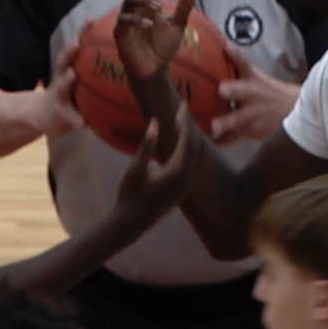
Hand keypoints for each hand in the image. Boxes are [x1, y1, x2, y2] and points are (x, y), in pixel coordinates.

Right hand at [35, 24, 88, 135]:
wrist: (43, 114)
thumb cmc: (68, 91)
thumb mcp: (79, 76)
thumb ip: (93, 65)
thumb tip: (120, 50)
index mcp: (70, 65)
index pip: (76, 44)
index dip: (82, 31)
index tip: (90, 18)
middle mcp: (61, 76)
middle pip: (64, 59)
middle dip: (69, 51)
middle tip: (77, 43)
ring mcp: (57, 95)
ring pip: (60, 85)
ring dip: (65, 80)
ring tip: (71, 75)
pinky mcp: (59, 113)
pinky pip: (69, 117)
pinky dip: (76, 119)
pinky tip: (84, 123)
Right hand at [113, 107, 198, 224]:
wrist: (131, 224)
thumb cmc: (129, 196)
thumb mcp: (135, 169)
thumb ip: (147, 145)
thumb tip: (155, 122)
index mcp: (176, 173)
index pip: (187, 140)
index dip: (186, 120)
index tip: (183, 104)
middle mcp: (187, 179)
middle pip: (196, 145)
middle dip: (190, 125)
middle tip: (183, 108)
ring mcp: (187, 186)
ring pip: (198, 155)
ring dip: (192, 136)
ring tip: (183, 120)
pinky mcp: (184, 189)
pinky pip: (195, 164)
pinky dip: (191, 149)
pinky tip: (182, 139)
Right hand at [114, 0, 198, 81]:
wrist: (154, 68)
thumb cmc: (163, 46)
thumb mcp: (178, 24)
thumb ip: (184, 6)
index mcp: (147, 3)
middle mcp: (135, 8)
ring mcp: (126, 19)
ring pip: (128, 0)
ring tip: (159, 6)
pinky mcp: (120, 32)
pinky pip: (124, 20)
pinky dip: (136, 20)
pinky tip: (149, 24)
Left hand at [210, 46, 300, 146]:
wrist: (293, 111)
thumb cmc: (268, 92)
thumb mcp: (257, 78)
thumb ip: (238, 69)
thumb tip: (219, 52)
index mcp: (251, 79)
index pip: (243, 62)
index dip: (235, 55)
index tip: (227, 48)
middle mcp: (251, 95)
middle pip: (241, 90)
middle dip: (230, 90)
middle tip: (221, 90)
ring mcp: (251, 114)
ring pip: (238, 119)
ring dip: (226, 122)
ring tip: (215, 126)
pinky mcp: (250, 131)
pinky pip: (235, 138)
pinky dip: (224, 142)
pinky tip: (215, 143)